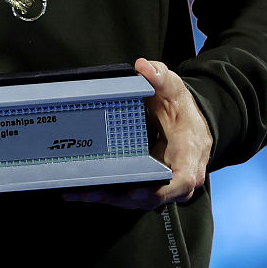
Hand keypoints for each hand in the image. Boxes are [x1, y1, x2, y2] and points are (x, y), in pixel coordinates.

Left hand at [66, 58, 212, 209]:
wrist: (189, 122)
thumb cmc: (180, 107)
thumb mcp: (172, 88)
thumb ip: (160, 77)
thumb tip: (144, 67)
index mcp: (188, 155)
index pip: (180, 181)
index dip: (159, 190)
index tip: (134, 190)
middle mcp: (178, 177)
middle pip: (151, 197)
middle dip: (119, 197)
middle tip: (88, 191)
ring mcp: (163, 184)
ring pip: (137, 200)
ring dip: (108, 198)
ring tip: (77, 193)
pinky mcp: (148, 184)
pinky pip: (128, 193)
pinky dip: (108, 193)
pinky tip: (81, 191)